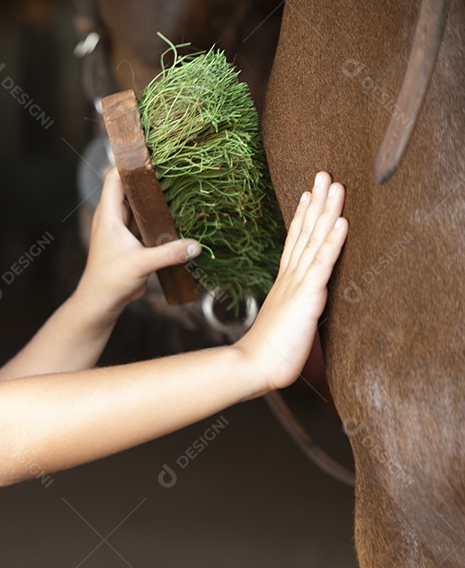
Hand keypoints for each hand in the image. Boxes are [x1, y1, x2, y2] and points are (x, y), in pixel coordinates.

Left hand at [72, 167, 200, 321]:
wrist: (100, 302)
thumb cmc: (110, 281)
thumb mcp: (141, 264)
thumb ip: (170, 254)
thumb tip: (196, 246)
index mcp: (108, 215)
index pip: (114, 178)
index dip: (128, 162)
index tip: (149, 150)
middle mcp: (112, 217)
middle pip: (129, 187)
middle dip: (147, 176)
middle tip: (171, 164)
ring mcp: (120, 228)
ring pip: (137, 204)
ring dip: (153, 196)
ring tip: (175, 183)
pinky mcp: (128, 240)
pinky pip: (143, 219)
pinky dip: (155, 214)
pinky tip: (173, 212)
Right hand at [236, 171, 347, 390]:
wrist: (254, 365)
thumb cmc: (267, 352)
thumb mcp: (282, 324)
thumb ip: (289, 311)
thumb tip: (291, 311)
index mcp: (284, 284)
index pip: (294, 243)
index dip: (302, 218)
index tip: (308, 194)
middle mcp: (290, 278)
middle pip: (304, 233)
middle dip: (315, 202)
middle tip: (323, 175)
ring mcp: (298, 284)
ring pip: (315, 240)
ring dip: (327, 212)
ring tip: (336, 186)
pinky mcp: (308, 296)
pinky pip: (323, 263)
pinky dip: (333, 241)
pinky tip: (342, 221)